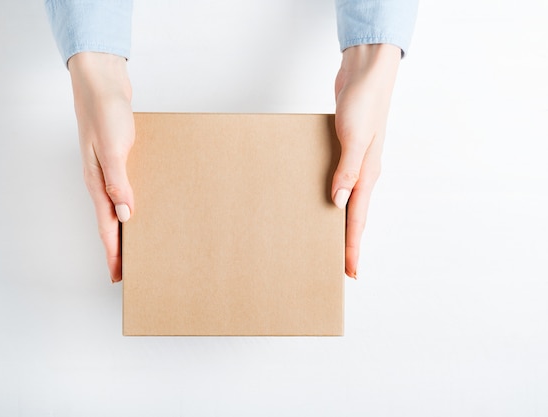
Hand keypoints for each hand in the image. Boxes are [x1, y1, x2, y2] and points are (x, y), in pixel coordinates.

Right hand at [68, 52, 134, 282]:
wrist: (102, 82)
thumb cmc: (104, 112)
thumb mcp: (112, 148)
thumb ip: (117, 181)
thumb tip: (125, 214)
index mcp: (96, 182)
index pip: (105, 226)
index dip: (112, 252)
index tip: (118, 276)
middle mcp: (101, 180)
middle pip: (111, 222)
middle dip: (119, 248)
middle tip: (131, 270)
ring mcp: (110, 170)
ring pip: (119, 207)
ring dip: (128, 228)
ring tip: (140, 245)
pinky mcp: (120, 159)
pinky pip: (127, 188)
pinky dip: (133, 202)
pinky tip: (146, 206)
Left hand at [332, 44, 400, 278]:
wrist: (366, 72)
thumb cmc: (365, 101)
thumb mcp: (355, 137)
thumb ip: (347, 171)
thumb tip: (337, 203)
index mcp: (368, 175)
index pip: (357, 220)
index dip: (352, 248)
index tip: (349, 272)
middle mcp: (362, 174)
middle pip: (352, 217)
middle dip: (345, 243)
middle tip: (335, 266)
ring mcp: (352, 163)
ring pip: (343, 201)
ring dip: (335, 221)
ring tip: (322, 241)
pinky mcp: (342, 151)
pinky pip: (335, 181)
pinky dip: (327, 195)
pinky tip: (315, 199)